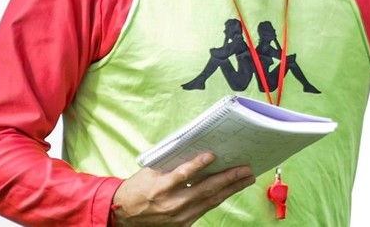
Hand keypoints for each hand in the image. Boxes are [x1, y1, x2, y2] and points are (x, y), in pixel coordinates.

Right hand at [112, 153, 256, 225]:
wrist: (123, 215)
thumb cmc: (137, 189)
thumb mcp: (150, 172)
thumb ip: (172, 164)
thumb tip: (197, 150)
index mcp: (161, 187)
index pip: (183, 175)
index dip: (198, 164)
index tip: (213, 155)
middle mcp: (172, 203)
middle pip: (206, 189)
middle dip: (229, 178)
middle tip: (246, 169)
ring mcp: (180, 216)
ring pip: (211, 200)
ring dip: (231, 188)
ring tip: (246, 178)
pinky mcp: (183, 223)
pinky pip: (206, 208)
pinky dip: (219, 198)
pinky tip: (231, 189)